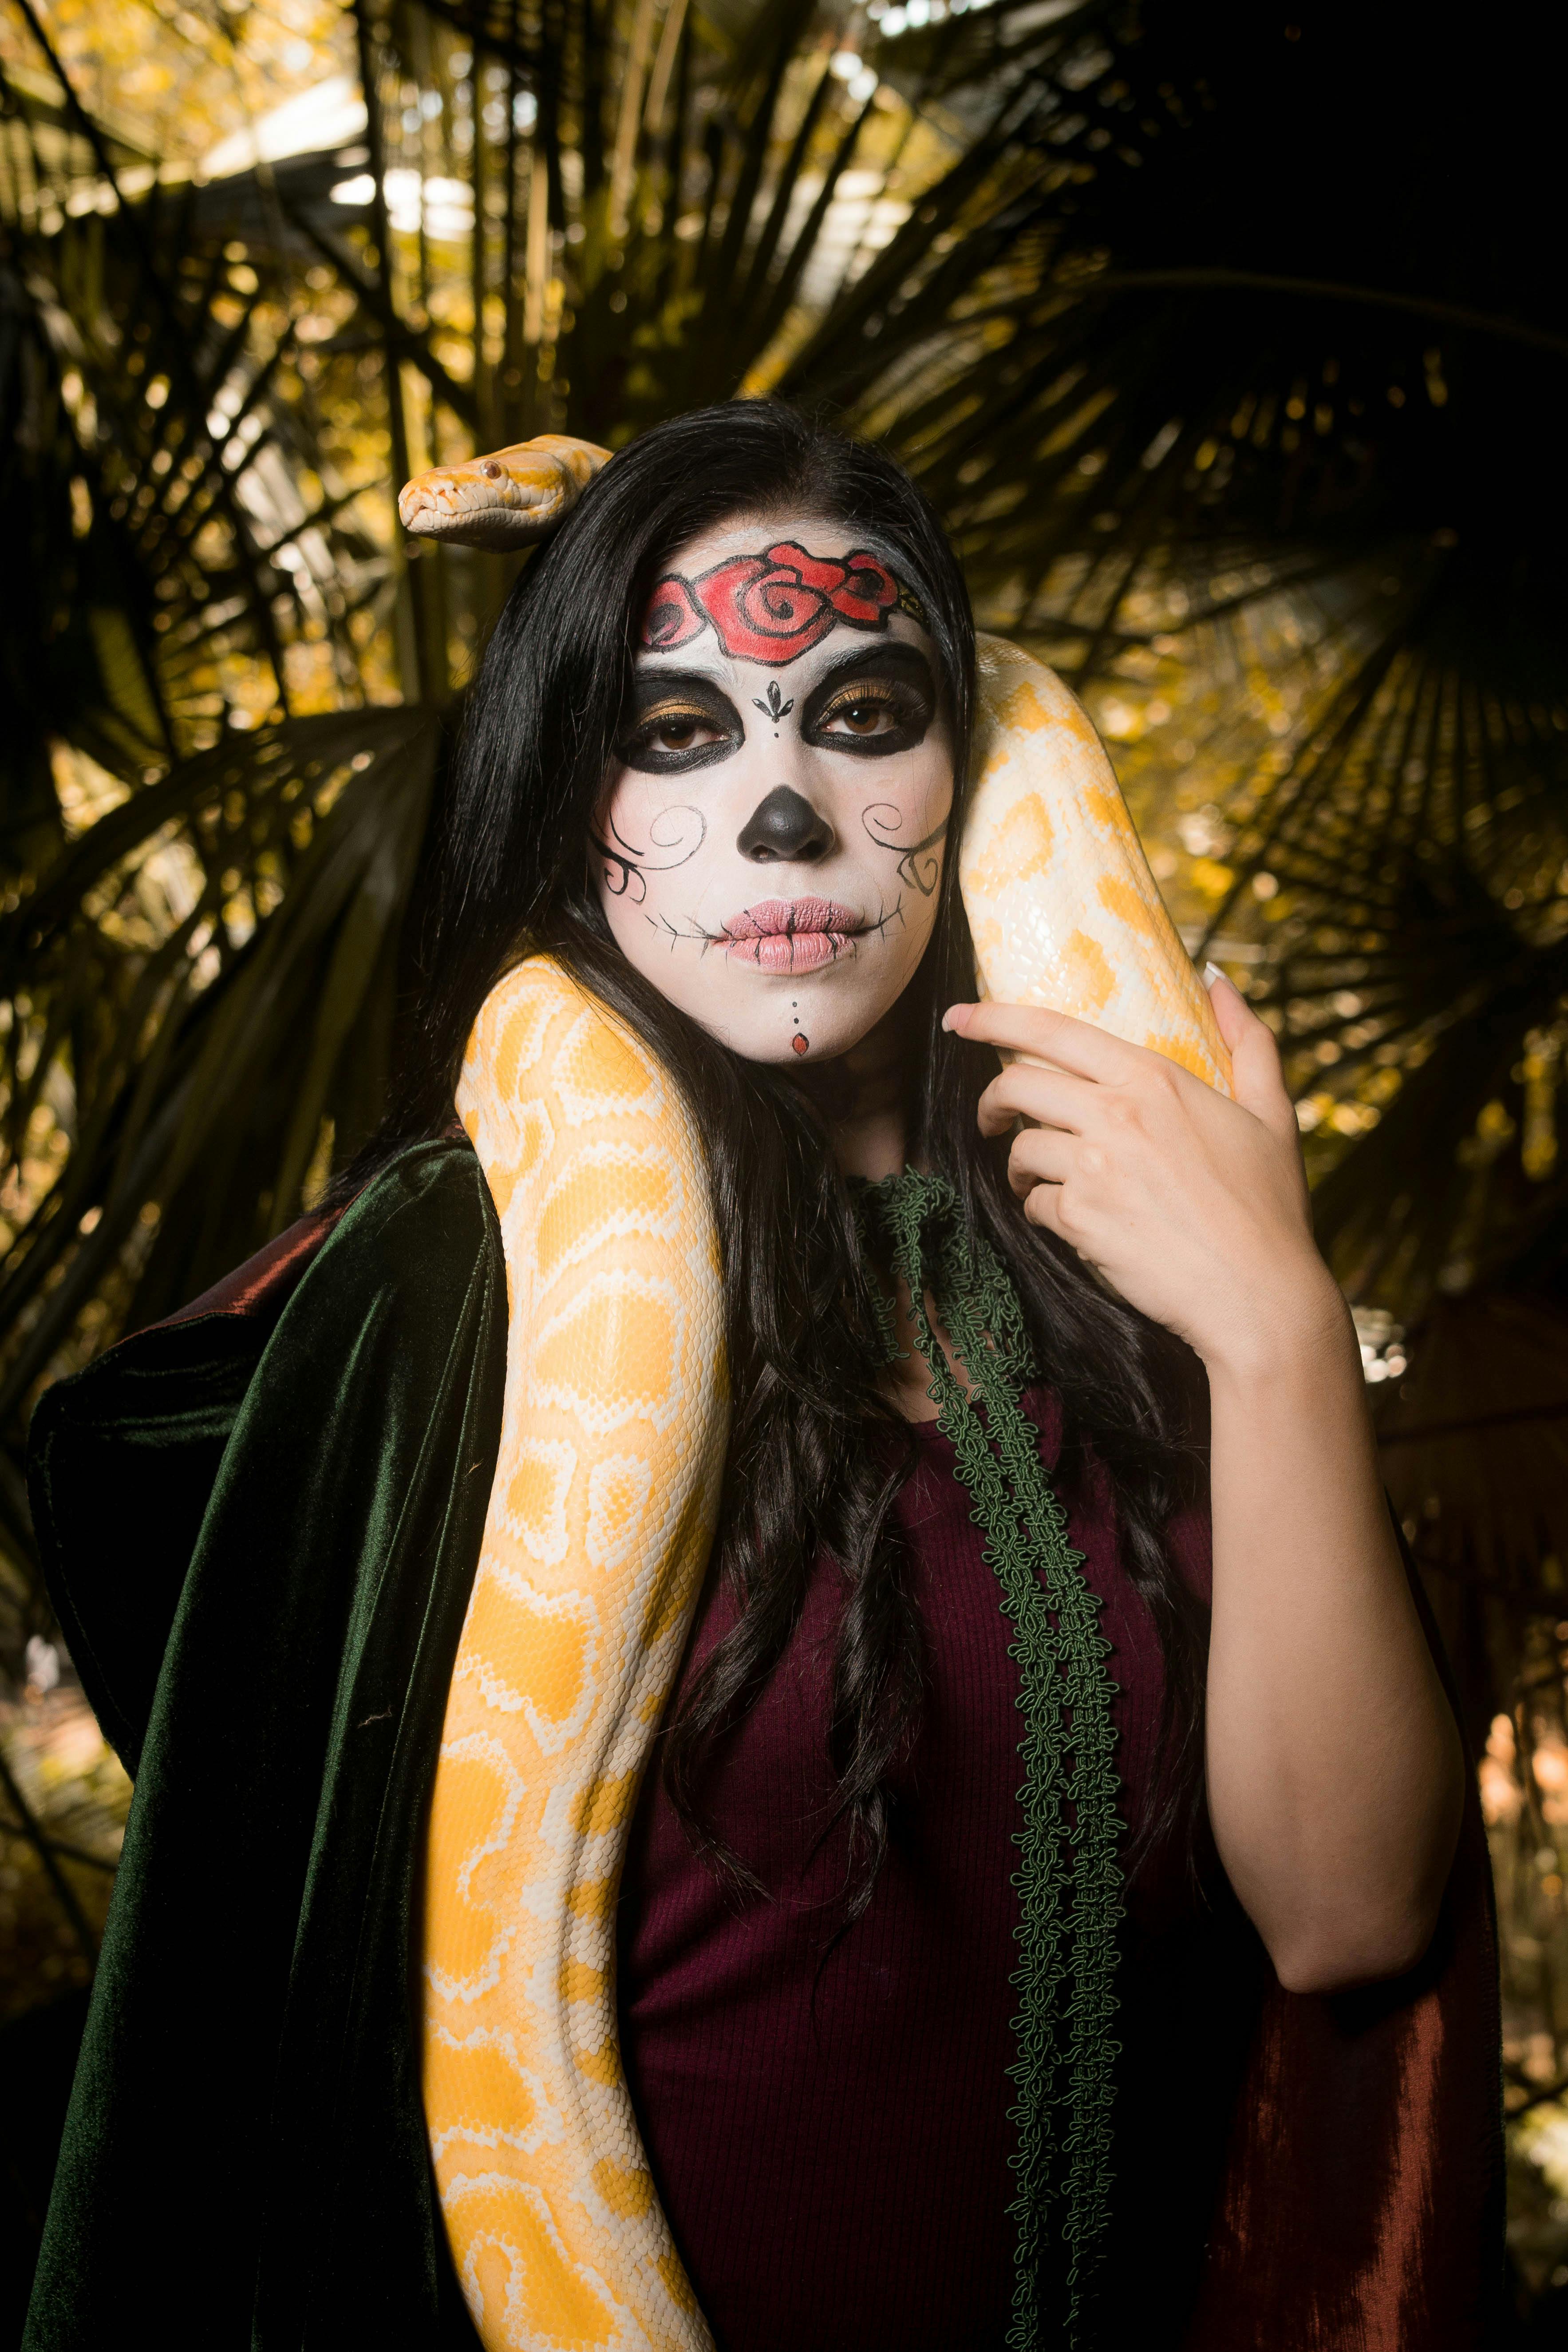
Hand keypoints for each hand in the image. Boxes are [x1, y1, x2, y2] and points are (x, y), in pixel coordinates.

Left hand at [943, 974, 1340, 1378]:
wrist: (1259, 1295)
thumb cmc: (1269, 1207)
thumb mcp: (1273, 1112)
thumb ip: (1248, 1038)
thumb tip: (1218, 977)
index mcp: (1154, 1078)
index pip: (1051, 1031)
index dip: (993, 1018)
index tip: (957, 1019)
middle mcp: (1116, 1113)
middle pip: (1016, 1084)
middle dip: (992, 1100)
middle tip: (992, 1118)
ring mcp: (1093, 1167)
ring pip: (1020, 1147)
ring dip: (1019, 1164)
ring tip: (1036, 1180)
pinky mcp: (1079, 1219)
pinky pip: (1033, 1203)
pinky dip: (1040, 1210)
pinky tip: (1068, 1221)